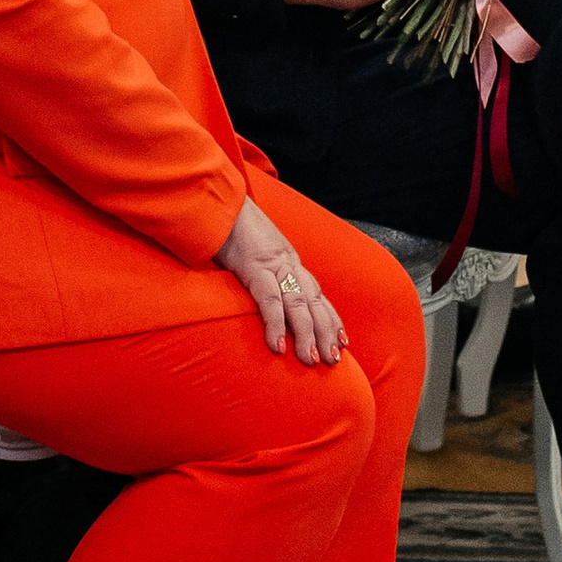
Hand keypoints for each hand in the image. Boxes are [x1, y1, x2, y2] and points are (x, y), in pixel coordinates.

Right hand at [215, 196, 348, 364]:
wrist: (219, 201)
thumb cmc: (231, 227)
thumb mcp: (253, 252)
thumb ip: (263, 271)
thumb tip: (266, 294)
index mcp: (288, 260)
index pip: (317, 294)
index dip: (331, 318)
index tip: (343, 341)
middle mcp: (287, 263)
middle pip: (314, 302)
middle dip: (326, 333)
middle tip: (333, 360)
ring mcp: (272, 264)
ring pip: (298, 304)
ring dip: (307, 334)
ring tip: (312, 360)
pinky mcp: (253, 266)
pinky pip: (269, 300)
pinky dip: (276, 324)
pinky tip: (278, 347)